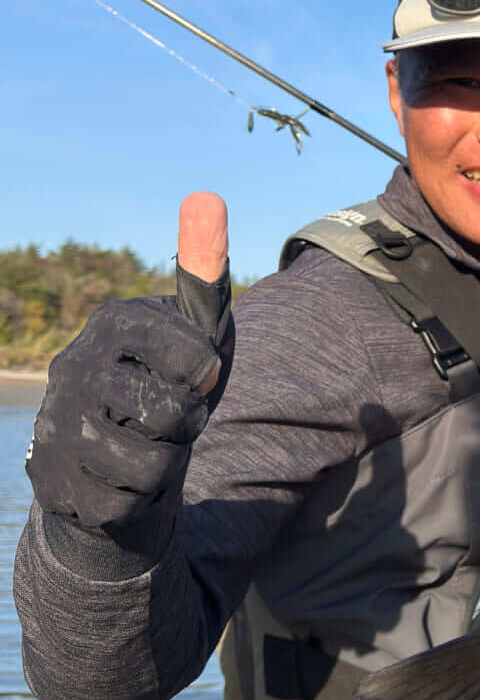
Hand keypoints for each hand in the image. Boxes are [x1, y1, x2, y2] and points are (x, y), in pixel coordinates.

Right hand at [26, 193, 232, 527]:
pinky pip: (126, 502)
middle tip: (170, 415)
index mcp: (113, 323)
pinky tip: (124, 478)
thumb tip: (206, 197)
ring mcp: (56, 427)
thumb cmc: (170, 380)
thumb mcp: (196, 330)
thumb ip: (204, 271)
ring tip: (150, 446)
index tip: (195, 372)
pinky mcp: (53, 483)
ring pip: (148, 463)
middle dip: (186, 422)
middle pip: (169, 412)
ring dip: (166, 462)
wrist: (120, 456)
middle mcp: (74, 369)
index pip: (190, 353)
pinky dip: (141, 497)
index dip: (205, 372)